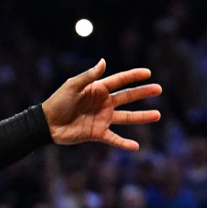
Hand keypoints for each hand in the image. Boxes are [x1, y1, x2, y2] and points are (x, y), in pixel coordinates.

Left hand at [42, 60, 161, 148]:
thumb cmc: (58, 101)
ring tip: (158, 115)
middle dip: (143, 93)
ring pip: (127, 117)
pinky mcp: (98, 133)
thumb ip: (89, 76)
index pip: (120, 80)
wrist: (47, 123)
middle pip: (128, 97)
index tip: (148, 73)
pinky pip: (114, 138)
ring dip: (142, 117)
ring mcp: (102, 118)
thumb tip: (104, 61)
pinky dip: (124, 143)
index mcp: (98, 89)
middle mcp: (103, 103)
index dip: (133, 76)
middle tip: (159, 89)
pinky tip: (136, 146)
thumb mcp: (73, 86)